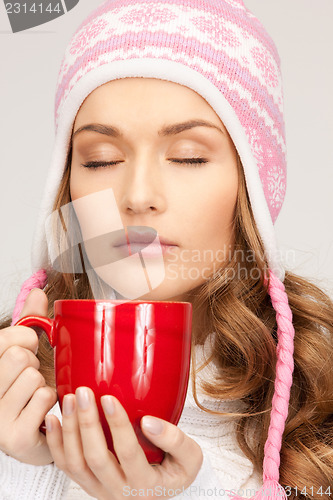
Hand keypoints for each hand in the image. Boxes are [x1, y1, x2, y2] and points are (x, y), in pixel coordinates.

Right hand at [0, 289, 56, 464]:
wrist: (32, 437)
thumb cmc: (26, 391)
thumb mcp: (24, 352)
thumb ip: (29, 322)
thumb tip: (38, 292)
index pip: (9, 338)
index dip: (27, 341)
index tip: (26, 351)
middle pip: (20, 357)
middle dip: (35, 364)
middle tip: (31, 379)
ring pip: (33, 377)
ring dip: (43, 384)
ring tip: (34, 397)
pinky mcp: (14, 437)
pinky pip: (44, 398)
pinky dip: (51, 401)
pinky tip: (41, 412)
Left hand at [45, 387, 202, 499]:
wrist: (159, 492)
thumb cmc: (174, 471)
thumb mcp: (190, 458)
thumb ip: (175, 440)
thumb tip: (149, 421)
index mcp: (145, 484)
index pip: (128, 452)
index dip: (117, 425)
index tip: (109, 398)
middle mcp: (119, 490)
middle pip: (96, 457)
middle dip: (87, 422)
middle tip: (83, 393)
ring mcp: (99, 489)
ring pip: (76, 463)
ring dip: (69, 430)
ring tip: (69, 400)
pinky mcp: (87, 483)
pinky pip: (66, 466)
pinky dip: (56, 443)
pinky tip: (54, 420)